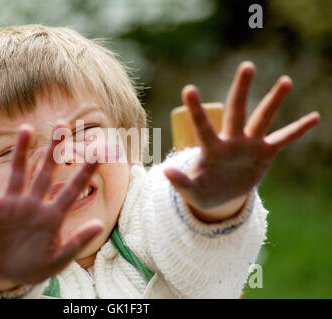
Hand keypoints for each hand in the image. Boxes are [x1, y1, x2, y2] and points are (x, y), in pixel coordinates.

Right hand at [0, 123, 102, 285]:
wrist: (6, 273)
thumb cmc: (36, 265)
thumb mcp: (59, 259)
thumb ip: (78, 242)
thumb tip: (99, 224)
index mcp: (52, 216)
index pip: (72, 190)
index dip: (84, 172)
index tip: (98, 152)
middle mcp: (33, 204)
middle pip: (45, 172)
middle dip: (54, 150)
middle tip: (63, 124)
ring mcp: (12, 205)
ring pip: (17, 174)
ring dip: (21, 153)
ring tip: (26, 128)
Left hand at [165, 61, 319, 221]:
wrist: (221, 196)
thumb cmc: (202, 191)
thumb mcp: (191, 191)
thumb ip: (181, 183)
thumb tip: (165, 172)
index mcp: (211, 148)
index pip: (202, 125)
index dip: (196, 109)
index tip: (189, 88)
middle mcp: (231, 140)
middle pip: (237, 110)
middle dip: (242, 90)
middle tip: (247, 65)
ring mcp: (249, 145)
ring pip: (262, 118)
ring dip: (274, 101)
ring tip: (285, 80)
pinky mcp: (264, 154)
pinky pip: (283, 139)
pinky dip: (297, 130)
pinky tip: (314, 117)